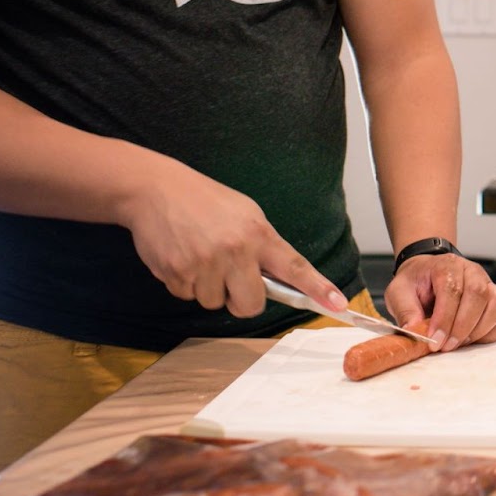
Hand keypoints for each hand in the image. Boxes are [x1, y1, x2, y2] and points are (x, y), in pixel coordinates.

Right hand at [121, 159, 341, 317]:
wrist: (156, 190)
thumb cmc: (205, 202)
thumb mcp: (245, 214)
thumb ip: (262, 245)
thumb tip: (275, 278)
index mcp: (258, 234)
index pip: (295, 266)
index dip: (318, 288)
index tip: (339, 304)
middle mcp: (235, 251)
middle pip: (250, 305)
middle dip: (241, 300)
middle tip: (231, 280)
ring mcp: (205, 264)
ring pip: (214, 302)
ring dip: (208, 288)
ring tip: (200, 255)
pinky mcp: (177, 273)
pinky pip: (187, 296)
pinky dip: (185, 283)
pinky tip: (181, 256)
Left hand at [388, 254, 495, 351]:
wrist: (427, 274)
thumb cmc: (416, 283)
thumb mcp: (399, 292)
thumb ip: (405, 310)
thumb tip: (414, 332)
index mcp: (447, 265)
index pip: (452, 289)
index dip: (444, 318)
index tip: (434, 341)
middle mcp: (472, 271)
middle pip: (478, 294)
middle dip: (462, 326)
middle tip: (446, 346)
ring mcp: (487, 284)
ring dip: (478, 330)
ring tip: (458, 343)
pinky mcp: (495, 300)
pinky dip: (490, 333)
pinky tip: (470, 339)